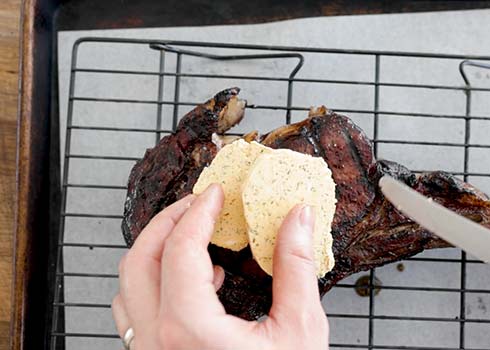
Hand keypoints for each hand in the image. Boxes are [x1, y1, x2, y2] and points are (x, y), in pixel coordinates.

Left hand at [112, 184, 328, 349]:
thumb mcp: (300, 328)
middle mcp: (158, 341)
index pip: (180, 248)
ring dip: (158, 252)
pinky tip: (197, 283)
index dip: (198, 211)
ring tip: (197, 240)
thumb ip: (295, 266)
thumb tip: (296, 218)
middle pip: (138, 259)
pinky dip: (158, 283)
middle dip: (168, 221)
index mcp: (190, 329)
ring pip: (128, 286)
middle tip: (198, 204)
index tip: (216, 193)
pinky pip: (136, 312)